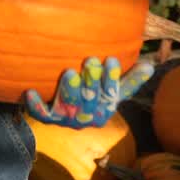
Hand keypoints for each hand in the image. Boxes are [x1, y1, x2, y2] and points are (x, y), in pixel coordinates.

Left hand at [25, 55, 153, 127]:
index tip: (111, 59)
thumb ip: (129, 80)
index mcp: (104, 110)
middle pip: (91, 100)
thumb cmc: (92, 96)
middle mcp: (87, 118)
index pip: (111, 95)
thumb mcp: (112, 91)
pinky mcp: (48, 119)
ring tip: (69, 73)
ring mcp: (67, 119)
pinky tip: (30, 92)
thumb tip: (149, 66)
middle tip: (91, 61)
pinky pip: (41, 115)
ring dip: (69, 91)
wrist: (62, 114)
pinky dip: (36, 105)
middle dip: (92, 81)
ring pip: (69, 107)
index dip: (112, 79)